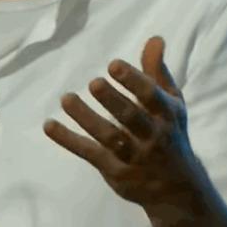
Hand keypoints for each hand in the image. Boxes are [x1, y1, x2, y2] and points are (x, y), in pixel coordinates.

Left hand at [42, 36, 226, 226]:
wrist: (177, 188)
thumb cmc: (170, 134)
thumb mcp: (171, 103)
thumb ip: (157, 71)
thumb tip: (155, 38)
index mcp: (166, 115)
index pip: (151, 97)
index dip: (134, 80)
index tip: (113, 64)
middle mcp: (151, 136)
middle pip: (130, 118)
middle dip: (113, 101)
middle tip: (94, 82)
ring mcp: (132, 156)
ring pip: (107, 136)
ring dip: (86, 118)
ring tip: (67, 99)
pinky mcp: (113, 170)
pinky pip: (88, 153)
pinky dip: (68, 140)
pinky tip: (49, 125)